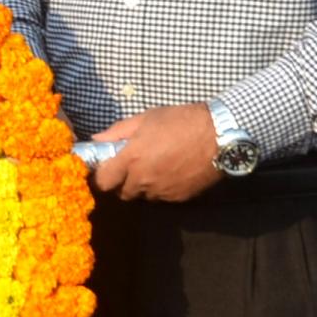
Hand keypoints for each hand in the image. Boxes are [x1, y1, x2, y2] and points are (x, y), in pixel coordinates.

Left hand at [85, 105, 225, 204]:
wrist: (220, 136)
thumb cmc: (181, 121)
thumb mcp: (147, 118)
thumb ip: (118, 132)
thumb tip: (97, 140)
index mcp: (131, 159)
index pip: (103, 182)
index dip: (102, 176)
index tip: (107, 168)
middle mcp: (143, 180)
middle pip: (122, 193)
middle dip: (123, 182)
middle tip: (133, 166)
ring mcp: (161, 191)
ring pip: (143, 196)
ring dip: (143, 186)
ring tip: (156, 166)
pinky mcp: (178, 198)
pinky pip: (162, 197)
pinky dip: (162, 188)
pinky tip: (172, 172)